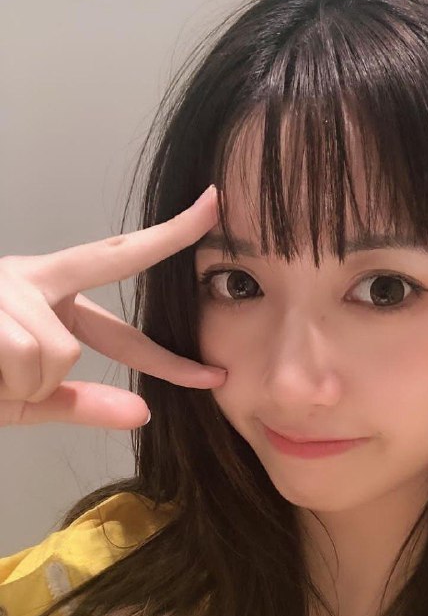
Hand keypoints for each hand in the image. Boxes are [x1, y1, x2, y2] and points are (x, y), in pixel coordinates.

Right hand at [0, 185, 225, 428]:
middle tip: (217, 202)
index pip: (118, 267)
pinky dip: (2, 384)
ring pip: (59, 353)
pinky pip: (25, 358)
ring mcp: (7, 285)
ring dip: (22, 384)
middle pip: (114, 266)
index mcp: (45, 291)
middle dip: (170, 244)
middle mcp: (32, 276)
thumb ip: (81, 402)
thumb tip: (143, 413)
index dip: (169, 243)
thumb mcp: (25, 395)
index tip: (212, 212)